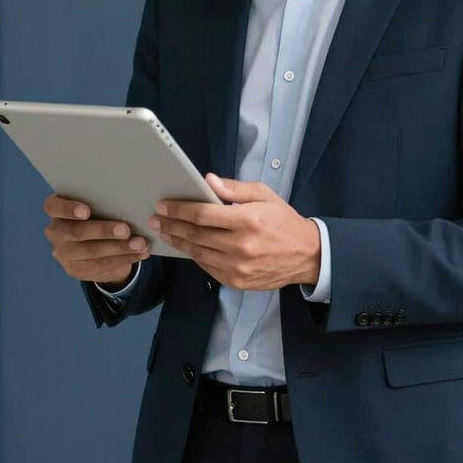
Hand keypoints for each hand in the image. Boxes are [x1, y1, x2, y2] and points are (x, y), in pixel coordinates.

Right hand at [43, 194, 151, 287]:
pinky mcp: (76, 269)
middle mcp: (55, 232)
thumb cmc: (98, 213)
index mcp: (56, 210)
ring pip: (91, 251)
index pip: (52, 207)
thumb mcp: (97, 205)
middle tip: (126, 229)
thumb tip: (128, 198)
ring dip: (119, 248)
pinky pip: (101, 266)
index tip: (86, 211)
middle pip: (75, 232)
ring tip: (140, 244)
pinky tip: (139, 254)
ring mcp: (64, 253)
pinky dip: (123, 259)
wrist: (96, 243)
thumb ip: (103, 201)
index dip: (68, 209)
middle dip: (103, 230)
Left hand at [149, 174, 320, 290]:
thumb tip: (208, 180)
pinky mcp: (236, 281)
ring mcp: (237, 267)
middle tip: (156, 218)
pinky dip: (194, 256)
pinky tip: (186, 246)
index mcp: (247, 220)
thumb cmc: (284, 221)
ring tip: (166, 232)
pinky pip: (207, 267)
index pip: (203, 214)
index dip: (180, 209)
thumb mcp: (264, 195)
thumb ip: (235, 189)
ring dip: (178, 241)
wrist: (306, 255)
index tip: (164, 205)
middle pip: (196, 234)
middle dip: (172, 224)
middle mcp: (240, 246)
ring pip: (198, 253)